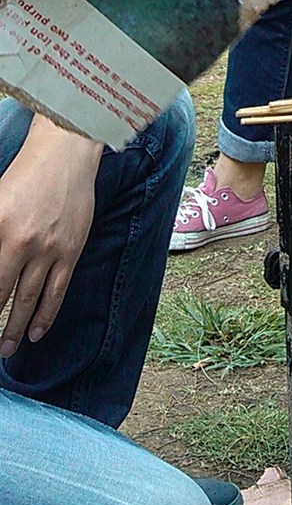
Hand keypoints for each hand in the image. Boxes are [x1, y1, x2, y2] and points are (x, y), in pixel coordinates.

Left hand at [0, 116, 100, 355]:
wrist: (65, 154)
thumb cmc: (25, 175)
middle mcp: (23, 243)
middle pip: (2, 295)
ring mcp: (50, 249)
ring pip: (29, 300)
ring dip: (15, 329)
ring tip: (6, 350)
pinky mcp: (71, 251)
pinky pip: (57, 291)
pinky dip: (45, 316)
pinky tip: (35, 332)